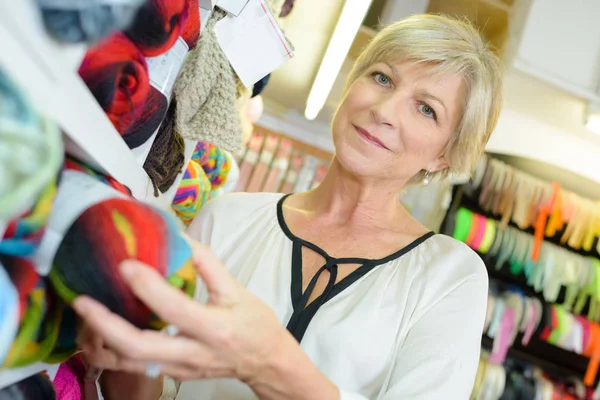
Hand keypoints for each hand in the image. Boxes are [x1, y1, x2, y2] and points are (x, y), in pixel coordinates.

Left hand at [73, 241, 293, 382]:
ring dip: (101, 341)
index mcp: (214, 328)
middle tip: (82, 301)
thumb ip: (209, 266)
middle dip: (105, 324)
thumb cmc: (255, 325)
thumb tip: (182, 238)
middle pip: (138, 346)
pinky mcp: (173, 374)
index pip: (173, 308)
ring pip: (129, 363)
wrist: (266, 363)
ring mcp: (180, 368)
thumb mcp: (238, 291)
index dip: (147, 286)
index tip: (125, 264)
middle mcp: (193, 352)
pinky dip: (114, 350)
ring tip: (86, 315)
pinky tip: (104, 331)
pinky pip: (136, 366)